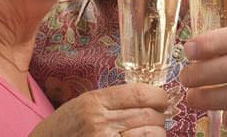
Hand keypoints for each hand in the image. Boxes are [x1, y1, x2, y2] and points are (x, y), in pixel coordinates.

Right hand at [29, 83, 167, 135]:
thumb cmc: (65, 127)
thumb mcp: (83, 104)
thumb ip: (112, 100)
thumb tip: (147, 97)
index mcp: (95, 102)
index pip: (139, 93)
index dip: (159, 96)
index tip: (162, 100)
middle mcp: (100, 122)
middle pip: (149, 115)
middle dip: (159, 117)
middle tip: (156, 118)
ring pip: (151, 135)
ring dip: (157, 133)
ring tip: (150, 132)